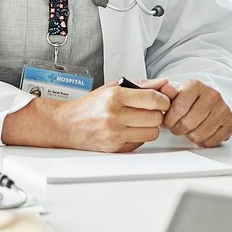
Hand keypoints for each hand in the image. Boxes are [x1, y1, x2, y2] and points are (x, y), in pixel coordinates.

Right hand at [6, 83, 168, 152]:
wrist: (67, 125)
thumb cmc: (90, 106)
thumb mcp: (113, 87)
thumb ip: (141, 85)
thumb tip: (164, 83)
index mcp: (115, 97)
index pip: (153, 99)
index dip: (163, 100)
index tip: (163, 101)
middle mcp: (114, 116)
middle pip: (155, 118)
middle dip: (157, 114)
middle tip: (151, 111)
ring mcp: (114, 134)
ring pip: (151, 133)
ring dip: (150, 127)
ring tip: (141, 121)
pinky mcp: (115, 148)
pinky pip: (140, 143)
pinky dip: (140, 137)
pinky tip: (130, 130)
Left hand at [140, 78, 231, 147]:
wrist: (209, 100)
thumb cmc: (189, 100)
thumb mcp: (175, 94)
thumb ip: (166, 94)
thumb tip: (164, 88)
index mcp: (195, 85)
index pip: (177, 109)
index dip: (169, 120)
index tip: (167, 121)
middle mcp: (212, 95)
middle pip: (187, 124)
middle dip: (178, 129)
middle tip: (178, 126)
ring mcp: (223, 108)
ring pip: (199, 135)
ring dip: (190, 136)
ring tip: (189, 129)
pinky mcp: (231, 122)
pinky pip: (212, 141)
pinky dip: (204, 141)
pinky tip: (201, 132)